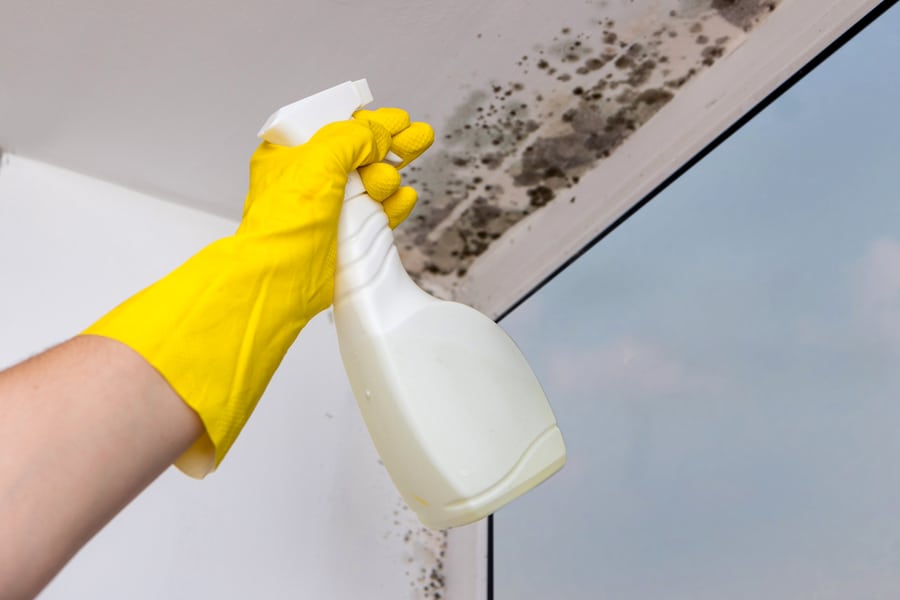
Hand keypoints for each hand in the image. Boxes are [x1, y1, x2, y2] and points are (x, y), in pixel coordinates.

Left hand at [83, 109, 433, 475]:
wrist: (283, 276)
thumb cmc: (286, 220)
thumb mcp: (321, 159)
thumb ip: (354, 138)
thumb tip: (378, 137)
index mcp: (291, 154)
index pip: (335, 127)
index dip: (369, 122)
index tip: (399, 120)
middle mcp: (308, 179)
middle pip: (359, 154)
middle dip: (391, 146)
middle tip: (419, 138)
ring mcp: (326, 209)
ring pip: (371, 184)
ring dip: (387, 179)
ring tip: (386, 183)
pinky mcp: (343, 235)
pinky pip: (376, 214)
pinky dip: (392, 206)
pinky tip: (403, 198)